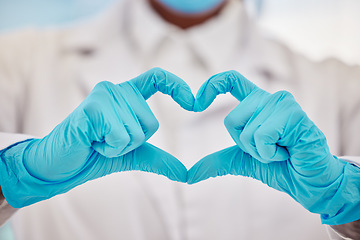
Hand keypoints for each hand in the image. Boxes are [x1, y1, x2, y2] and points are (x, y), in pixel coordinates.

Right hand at [0, 68, 193, 207]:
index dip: (177, 86)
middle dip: (133, 143)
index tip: (194, 103)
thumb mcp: (132, 155)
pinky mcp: (93, 108)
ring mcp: (103, 96)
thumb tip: (186, 175)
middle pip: (151, 123)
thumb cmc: (94, 154)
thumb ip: (158, 159)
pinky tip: (91, 142)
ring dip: (118, 147)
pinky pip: (121, 136)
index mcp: (126, 95)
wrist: (61, 165)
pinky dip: (109, 149)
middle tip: (106, 141)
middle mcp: (116, 89)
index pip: (157, 78)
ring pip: (137, 132)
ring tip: (97, 141)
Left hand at [188, 70, 359, 224]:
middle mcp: (269, 98)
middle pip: (231, 120)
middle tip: (270, 150)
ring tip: (281, 151)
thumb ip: (217, 162)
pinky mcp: (293, 114)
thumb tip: (188, 176)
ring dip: (261, 152)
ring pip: (246, 131)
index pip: (231, 81)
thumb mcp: (243, 162)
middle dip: (245, 145)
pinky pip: (261, 136)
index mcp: (257, 103)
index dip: (211, 86)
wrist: (309, 183)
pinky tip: (288, 151)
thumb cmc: (281, 167)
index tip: (194, 103)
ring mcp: (282, 103)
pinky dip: (270, 153)